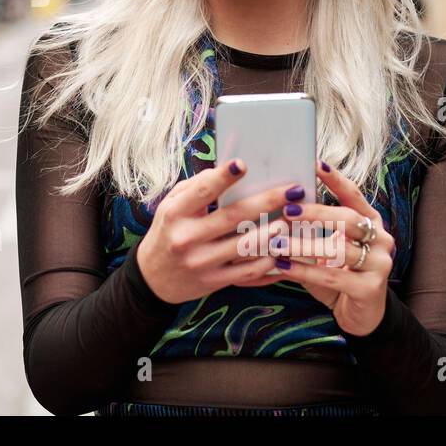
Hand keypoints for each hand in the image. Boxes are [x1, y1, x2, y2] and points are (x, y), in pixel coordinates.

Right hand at [136, 159, 299, 305]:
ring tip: (291, 219)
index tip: (243, 164)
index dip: (223, 177)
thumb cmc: (167, 232)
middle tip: (292, 190)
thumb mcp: (170, 206)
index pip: (202, 192)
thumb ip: (195, 188)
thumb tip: (225, 171)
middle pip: (233, 217)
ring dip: (272, 232)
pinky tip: (282, 250)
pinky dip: (268, 261)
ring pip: (244, 246)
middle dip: (266, 201)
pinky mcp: (214, 281)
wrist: (153, 278)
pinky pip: (247, 272)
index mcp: (175, 214)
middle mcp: (187, 238)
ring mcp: (201, 262)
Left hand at [267, 160, 394, 336]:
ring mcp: (379, 264)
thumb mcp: (326, 247)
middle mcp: (381, 239)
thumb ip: (311, 228)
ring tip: (277, 241)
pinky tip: (282, 266)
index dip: (336, 180)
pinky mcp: (370, 289)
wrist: (360, 314)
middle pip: (348, 218)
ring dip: (303, 244)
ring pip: (339, 249)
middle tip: (288, 209)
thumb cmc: (337, 272)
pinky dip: (304, 271)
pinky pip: (333, 277)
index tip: (316, 163)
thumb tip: (275, 204)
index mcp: (371, 222)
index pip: (354, 195)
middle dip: (316, 212)